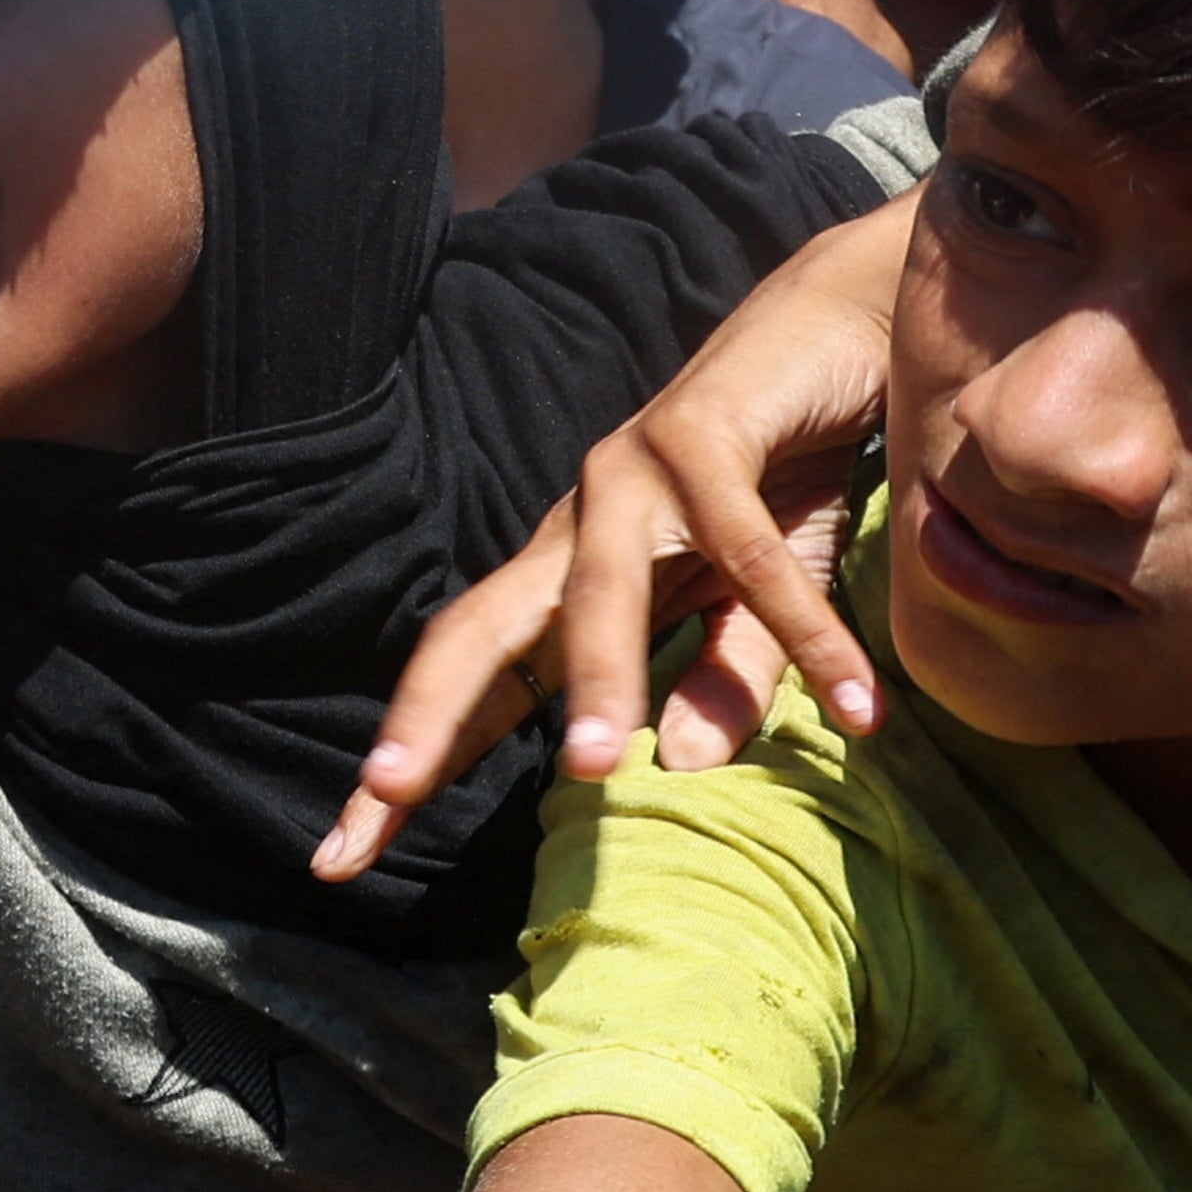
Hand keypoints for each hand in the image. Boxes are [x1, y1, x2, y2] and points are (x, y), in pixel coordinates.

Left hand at [311, 188, 916, 883]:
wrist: (842, 332)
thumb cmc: (784, 478)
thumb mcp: (755, 602)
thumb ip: (721, 678)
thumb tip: (676, 767)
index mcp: (568, 579)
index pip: (474, 681)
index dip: (410, 759)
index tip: (337, 860)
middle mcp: (576, 527)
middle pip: (477, 627)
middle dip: (425, 713)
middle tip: (381, 796)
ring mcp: (631, 472)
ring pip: (600, 592)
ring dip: (597, 680)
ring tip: (592, 774)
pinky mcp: (705, 433)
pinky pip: (754, 552)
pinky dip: (804, 631)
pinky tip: (855, 703)